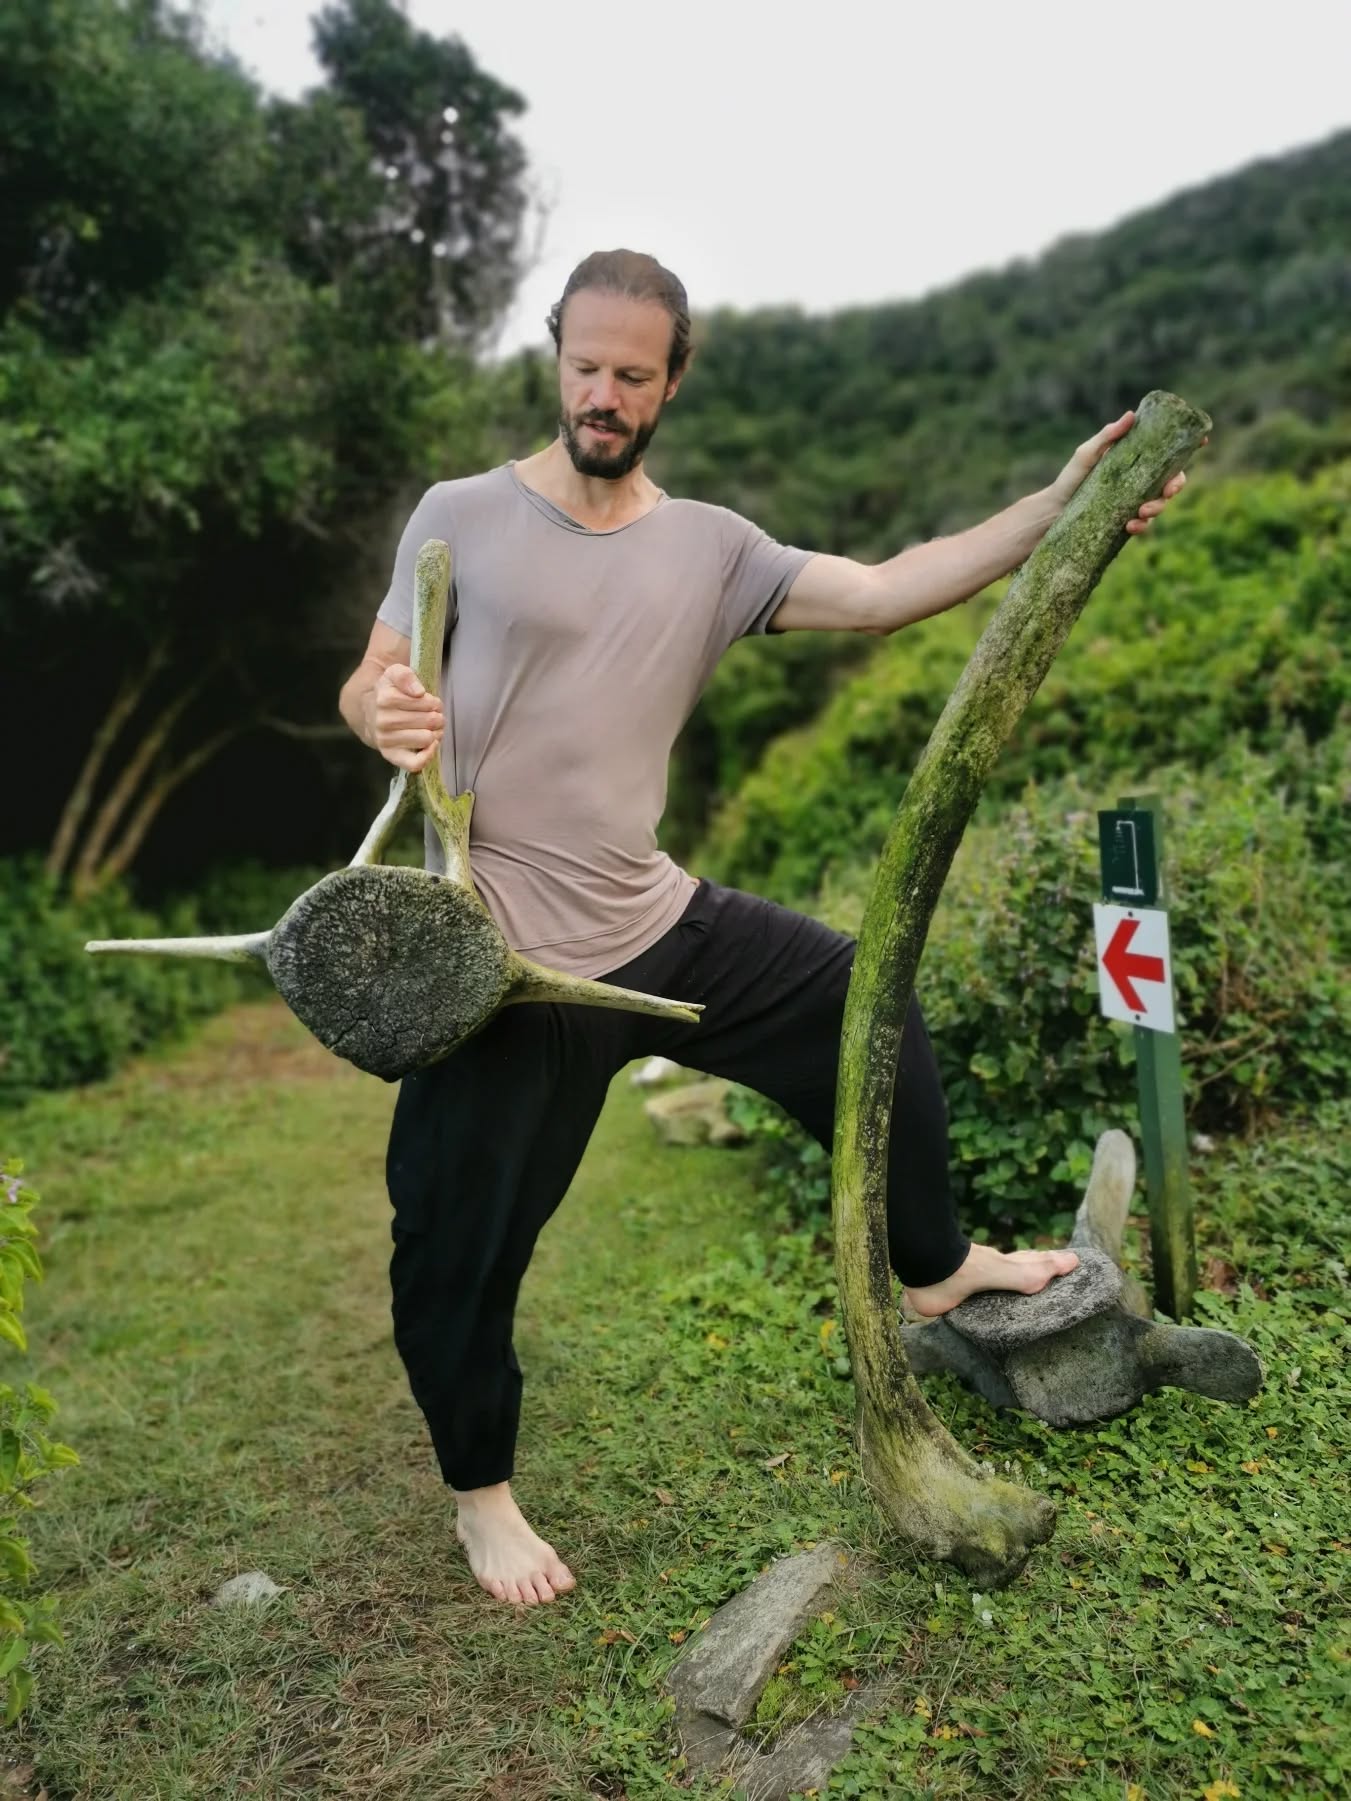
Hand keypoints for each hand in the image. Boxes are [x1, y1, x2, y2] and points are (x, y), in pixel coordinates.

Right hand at [374, 664, 443, 772]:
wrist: (371, 713)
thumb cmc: (390, 693)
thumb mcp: (395, 674)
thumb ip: (405, 675)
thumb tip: (418, 692)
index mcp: (384, 698)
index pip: (424, 702)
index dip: (433, 702)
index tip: (431, 702)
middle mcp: (383, 721)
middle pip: (428, 720)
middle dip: (436, 717)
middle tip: (433, 716)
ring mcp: (385, 740)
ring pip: (426, 739)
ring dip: (435, 732)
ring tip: (431, 728)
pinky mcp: (391, 756)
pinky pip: (415, 763)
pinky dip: (428, 754)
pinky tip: (432, 744)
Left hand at [1049, 410, 1208, 531]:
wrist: (1053, 510)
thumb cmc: (1071, 478)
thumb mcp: (1087, 454)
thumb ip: (1108, 436)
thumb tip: (1131, 416)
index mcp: (1137, 461)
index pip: (1168, 453)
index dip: (1189, 447)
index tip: (1203, 440)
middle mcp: (1140, 481)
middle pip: (1173, 480)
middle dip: (1176, 486)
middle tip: (1168, 491)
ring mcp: (1134, 501)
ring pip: (1160, 504)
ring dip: (1157, 508)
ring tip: (1142, 512)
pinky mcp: (1126, 520)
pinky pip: (1143, 524)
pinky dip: (1141, 526)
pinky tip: (1130, 525)